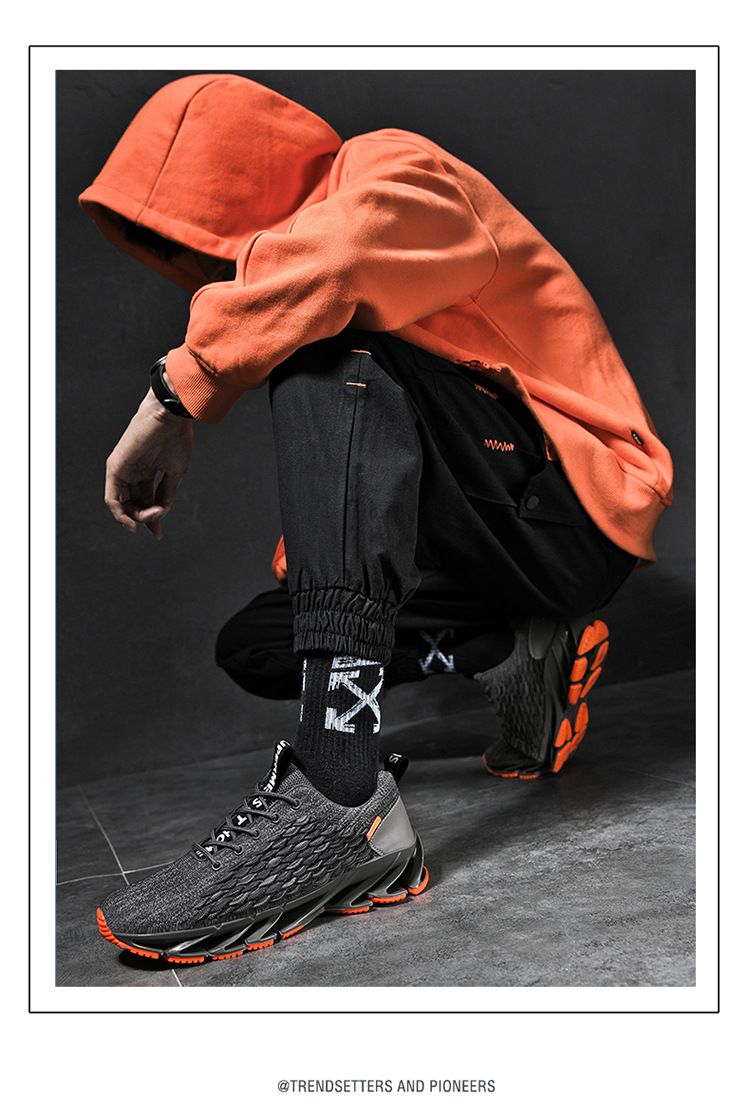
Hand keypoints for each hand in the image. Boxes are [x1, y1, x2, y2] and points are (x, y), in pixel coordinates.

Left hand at [104, 388, 193, 538]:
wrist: (170, 417)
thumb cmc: (176, 439)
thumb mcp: (175, 473)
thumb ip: (166, 493)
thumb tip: (160, 512)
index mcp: (148, 470)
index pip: (145, 501)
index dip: (152, 520)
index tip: (158, 535)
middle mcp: (134, 471)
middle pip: (133, 504)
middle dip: (144, 519)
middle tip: (157, 522)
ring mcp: (123, 469)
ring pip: (123, 504)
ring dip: (137, 516)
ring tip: (152, 516)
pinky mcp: (115, 467)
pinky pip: (112, 498)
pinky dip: (120, 513)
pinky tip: (131, 522)